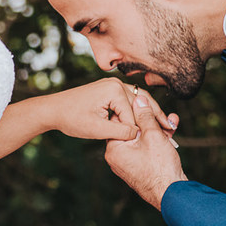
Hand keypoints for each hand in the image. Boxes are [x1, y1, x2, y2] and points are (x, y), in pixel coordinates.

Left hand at [42, 78, 177, 142]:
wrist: (54, 109)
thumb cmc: (72, 118)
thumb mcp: (97, 129)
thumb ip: (119, 131)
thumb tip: (138, 133)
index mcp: (114, 90)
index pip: (135, 114)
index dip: (146, 130)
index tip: (161, 141)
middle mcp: (116, 84)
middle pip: (142, 103)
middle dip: (157, 118)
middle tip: (172, 132)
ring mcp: (113, 86)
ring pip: (138, 102)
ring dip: (149, 115)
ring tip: (165, 128)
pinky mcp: (111, 91)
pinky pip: (129, 102)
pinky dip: (138, 112)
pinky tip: (147, 124)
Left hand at [103, 92, 187, 208]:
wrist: (171, 195)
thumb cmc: (161, 168)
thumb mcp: (153, 135)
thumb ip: (145, 116)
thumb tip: (139, 99)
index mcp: (114, 148)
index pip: (120, 120)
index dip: (137, 111)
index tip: (150, 106)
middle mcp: (116, 156)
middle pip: (131, 128)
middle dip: (149, 121)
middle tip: (164, 117)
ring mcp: (126, 162)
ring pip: (140, 138)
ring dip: (156, 130)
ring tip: (171, 124)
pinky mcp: (137, 166)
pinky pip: (144, 148)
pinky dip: (155, 141)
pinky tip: (169, 134)